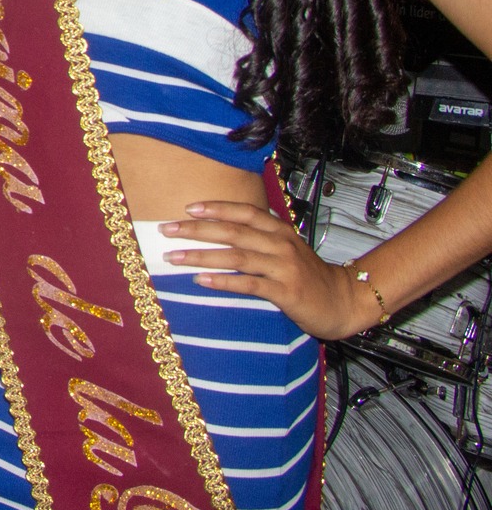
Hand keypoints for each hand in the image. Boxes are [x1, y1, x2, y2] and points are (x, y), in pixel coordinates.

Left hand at [161, 200, 372, 338]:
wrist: (343, 301)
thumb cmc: (306, 275)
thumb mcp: (285, 249)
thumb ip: (258, 238)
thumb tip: (218, 228)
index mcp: (279, 230)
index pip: (244, 211)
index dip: (216, 208)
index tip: (187, 207)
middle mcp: (280, 244)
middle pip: (233, 231)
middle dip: (195, 229)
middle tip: (166, 230)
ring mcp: (283, 267)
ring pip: (236, 256)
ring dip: (201, 255)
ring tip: (173, 256)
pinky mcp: (286, 291)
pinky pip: (249, 283)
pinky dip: (223, 281)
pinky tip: (201, 280)